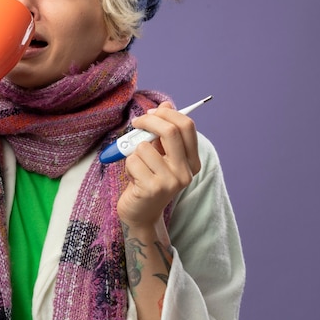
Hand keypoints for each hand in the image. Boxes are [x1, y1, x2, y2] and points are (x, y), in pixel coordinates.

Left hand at [117, 102, 200, 230]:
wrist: (140, 214)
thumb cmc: (147, 180)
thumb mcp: (158, 155)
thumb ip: (163, 133)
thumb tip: (166, 104)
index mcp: (191, 161)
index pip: (187, 126)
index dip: (168, 113)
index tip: (152, 113)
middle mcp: (185, 172)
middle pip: (170, 131)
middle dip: (149, 121)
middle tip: (136, 122)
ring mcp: (171, 181)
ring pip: (145, 146)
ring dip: (134, 152)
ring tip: (138, 167)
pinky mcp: (153, 188)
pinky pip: (133, 161)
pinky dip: (128, 165)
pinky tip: (134, 179)